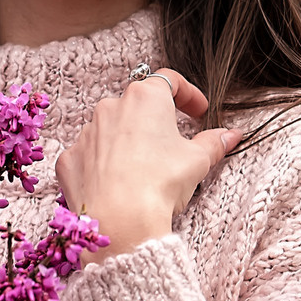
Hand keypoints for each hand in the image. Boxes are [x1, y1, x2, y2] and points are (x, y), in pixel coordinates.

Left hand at [55, 68, 239, 258]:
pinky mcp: (70, 158)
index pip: (169, 80)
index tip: (199, 112)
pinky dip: (103, 163)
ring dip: (128, 141)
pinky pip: (90, 154)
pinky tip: (118, 183)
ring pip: (111, 128)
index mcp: (145, 98)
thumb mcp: (198, 161)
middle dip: (156, 120)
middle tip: (173, 143)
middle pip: (137, 104)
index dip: (188, 94)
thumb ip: (214, 142)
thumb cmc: (160, 183)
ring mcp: (86, 132)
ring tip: (144, 168)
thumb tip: (230, 135)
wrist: (120, 220)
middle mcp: (111, 107)